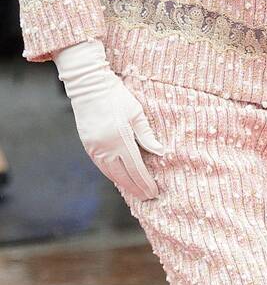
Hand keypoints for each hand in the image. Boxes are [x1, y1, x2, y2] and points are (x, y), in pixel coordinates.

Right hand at [54, 39, 163, 199]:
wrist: (89, 86)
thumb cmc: (116, 96)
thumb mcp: (136, 112)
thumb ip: (146, 135)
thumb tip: (160, 152)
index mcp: (120, 140)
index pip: (136, 169)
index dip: (145, 182)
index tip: (154, 192)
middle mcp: (106, 149)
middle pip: (123, 176)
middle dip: (136, 188)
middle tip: (147, 197)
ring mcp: (95, 149)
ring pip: (110, 174)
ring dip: (124, 185)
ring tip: (135, 192)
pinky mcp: (88, 146)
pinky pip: (101, 166)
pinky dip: (112, 175)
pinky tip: (120, 178)